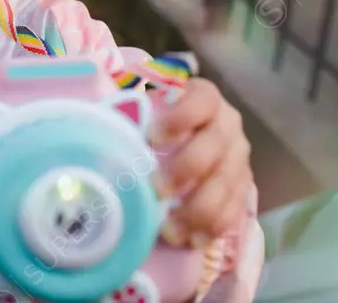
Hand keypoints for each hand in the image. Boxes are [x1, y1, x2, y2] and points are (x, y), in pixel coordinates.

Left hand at [149, 79, 251, 247]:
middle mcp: (228, 125)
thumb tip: (95, 126)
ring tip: (170, 230)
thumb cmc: (161, 121)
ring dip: (198, 209)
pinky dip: (214, 226)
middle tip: (156, 189)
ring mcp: (239, 157)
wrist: (196, 135)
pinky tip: (193, 240)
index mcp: (206, 98)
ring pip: (226, 182)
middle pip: (215, 144)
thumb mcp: (150, 109)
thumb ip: (133, 114)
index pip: (202, 100)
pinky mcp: (243, 186)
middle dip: (185, 168)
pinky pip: (235, 208)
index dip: (181, 117)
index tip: (152, 137)